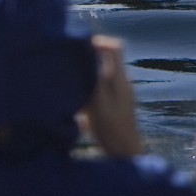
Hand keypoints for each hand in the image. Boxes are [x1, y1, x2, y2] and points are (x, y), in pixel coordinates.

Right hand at [79, 36, 143, 157]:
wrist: (125, 153)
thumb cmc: (111, 129)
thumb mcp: (97, 103)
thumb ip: (93, 79)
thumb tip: (87, 57)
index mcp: (120, 79)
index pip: (116, 47)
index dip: (99, 42)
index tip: (81, 46)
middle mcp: (124, 82)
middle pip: (109, 59)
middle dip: (90, 58)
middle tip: (71, 64)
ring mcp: (122, 94)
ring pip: (104, 74)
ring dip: (89, 75)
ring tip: (72, 84)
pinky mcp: (118, 105)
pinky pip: (103, 89)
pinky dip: (91, 90)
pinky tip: (80, 105)